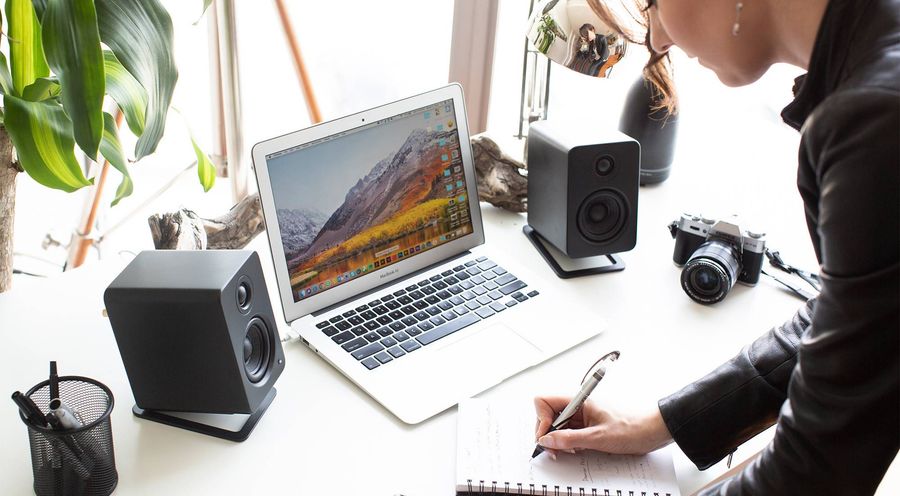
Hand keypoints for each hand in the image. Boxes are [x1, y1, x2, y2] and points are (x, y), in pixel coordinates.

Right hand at [534, 396, 671, 457]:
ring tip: (568, 451)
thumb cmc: (632, 428)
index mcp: (578, 401)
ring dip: (558, 441)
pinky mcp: (587, 428)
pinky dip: (568, 444)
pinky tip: (576, 450)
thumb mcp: (598, 437)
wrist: (652, 433)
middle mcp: (577, 407)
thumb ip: (570, 439)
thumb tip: (546, 440)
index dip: (541, 420)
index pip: (544, 402)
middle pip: (547, 416)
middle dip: (547, 434)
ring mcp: (581, 418)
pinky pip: (568, 434)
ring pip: (557, 427)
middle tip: (554, 450)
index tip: (547, 437)